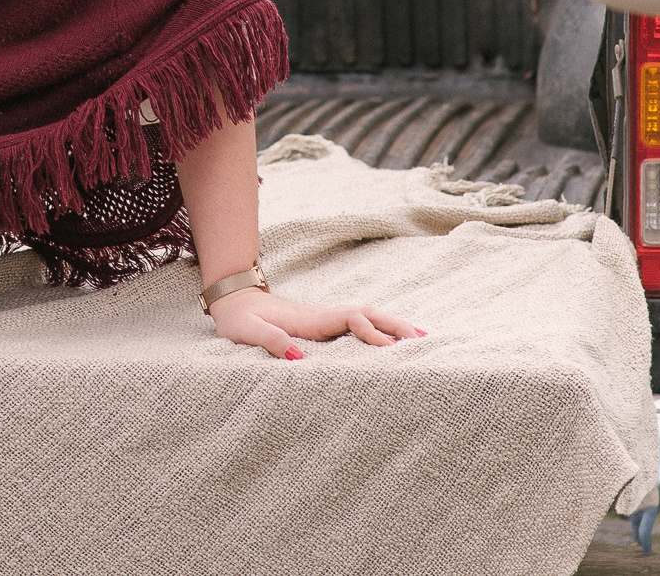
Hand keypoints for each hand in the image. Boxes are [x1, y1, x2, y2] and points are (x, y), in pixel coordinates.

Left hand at [207, 289, 425, 360]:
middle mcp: (324, 317)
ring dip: (391, 326)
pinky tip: (389, 342)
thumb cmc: (240, 319)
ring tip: (419, 340)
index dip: (372, 332)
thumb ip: (270, 341)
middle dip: (396, 325)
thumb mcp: (248, 331)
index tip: (390, 349)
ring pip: (366, 318)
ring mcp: (325, 320)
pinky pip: (357, 325)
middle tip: (425, 340)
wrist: (234, 300)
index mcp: (312, 320)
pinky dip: (378, 330)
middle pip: (368, 314)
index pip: (352, 319)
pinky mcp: (323, 326)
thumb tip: (298, 359)